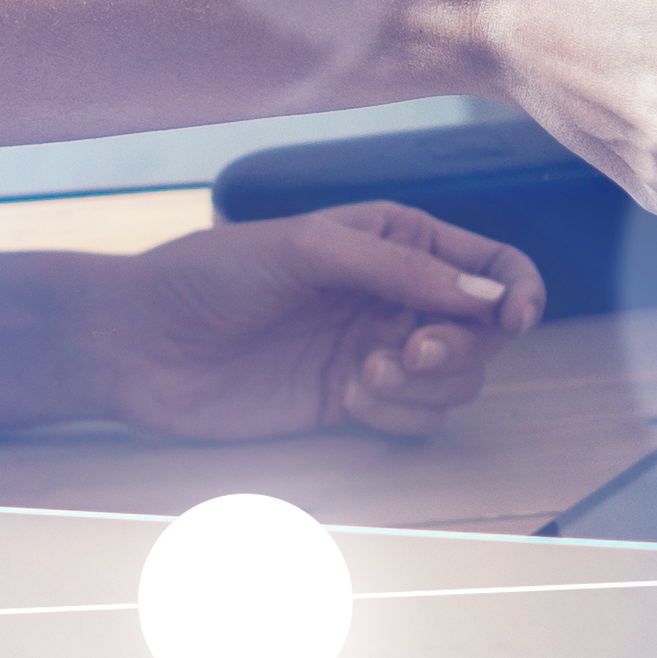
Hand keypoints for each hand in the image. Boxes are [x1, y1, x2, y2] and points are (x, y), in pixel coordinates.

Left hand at [83, 208, 542, 440]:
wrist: (140, 343)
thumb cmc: (210, 275)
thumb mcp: (309, 248)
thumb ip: (401, 268)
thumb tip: (486, 295)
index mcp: (395, 239)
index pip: (489, 263)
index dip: (516, 291)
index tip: (513, 320)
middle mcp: (394, 295)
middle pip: (483, 331)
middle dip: (461, 345)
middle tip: (407, 351)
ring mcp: (375, 350)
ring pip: (457, 381)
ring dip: (427, 383)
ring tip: (364, 374)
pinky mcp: (352, 402)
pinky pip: (415, 418)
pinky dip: (399, 415)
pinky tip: (351, 399)